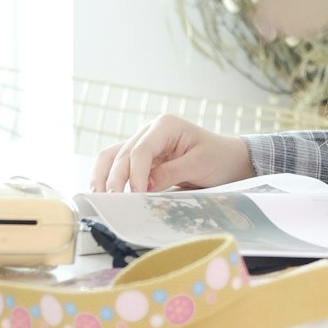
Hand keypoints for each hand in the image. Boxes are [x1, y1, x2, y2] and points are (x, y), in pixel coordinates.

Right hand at [89, 116, 255, 193]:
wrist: (229, 159)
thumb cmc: (219, 157)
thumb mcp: (199, 164)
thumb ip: (170, 173)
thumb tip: (142, 185)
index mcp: (166, 125)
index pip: (140, 150)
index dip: (134, 174)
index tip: (136, 194)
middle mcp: (151, 131)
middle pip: (123, 154)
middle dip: (114, 178)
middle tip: (112, 202)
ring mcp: (145, 143)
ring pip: (113, 156)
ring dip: (103, 175)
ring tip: (98, 196)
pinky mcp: (143, 158)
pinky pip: (119, 164)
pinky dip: (108, 176)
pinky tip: (102, 190)